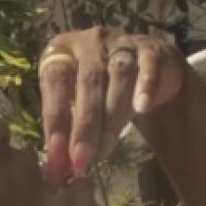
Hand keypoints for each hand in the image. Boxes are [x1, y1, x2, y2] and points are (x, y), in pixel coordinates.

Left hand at [39, 26, 185, 182]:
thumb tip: (59, 163)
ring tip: (106, 147)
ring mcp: (122, 43)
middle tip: (81, 159)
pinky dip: (145, 87)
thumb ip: (69, 124)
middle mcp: (90, 42)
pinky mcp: (151, 50)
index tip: (57, 152)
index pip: (54, 81)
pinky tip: (141, 108)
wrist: (148, 62)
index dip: (55, 117)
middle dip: (84, 125)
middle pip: (87, 81)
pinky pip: (148, 67)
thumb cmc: (102, 86)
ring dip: (111, 115)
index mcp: (64, 50)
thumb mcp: (79, 98)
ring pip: (118, 76)